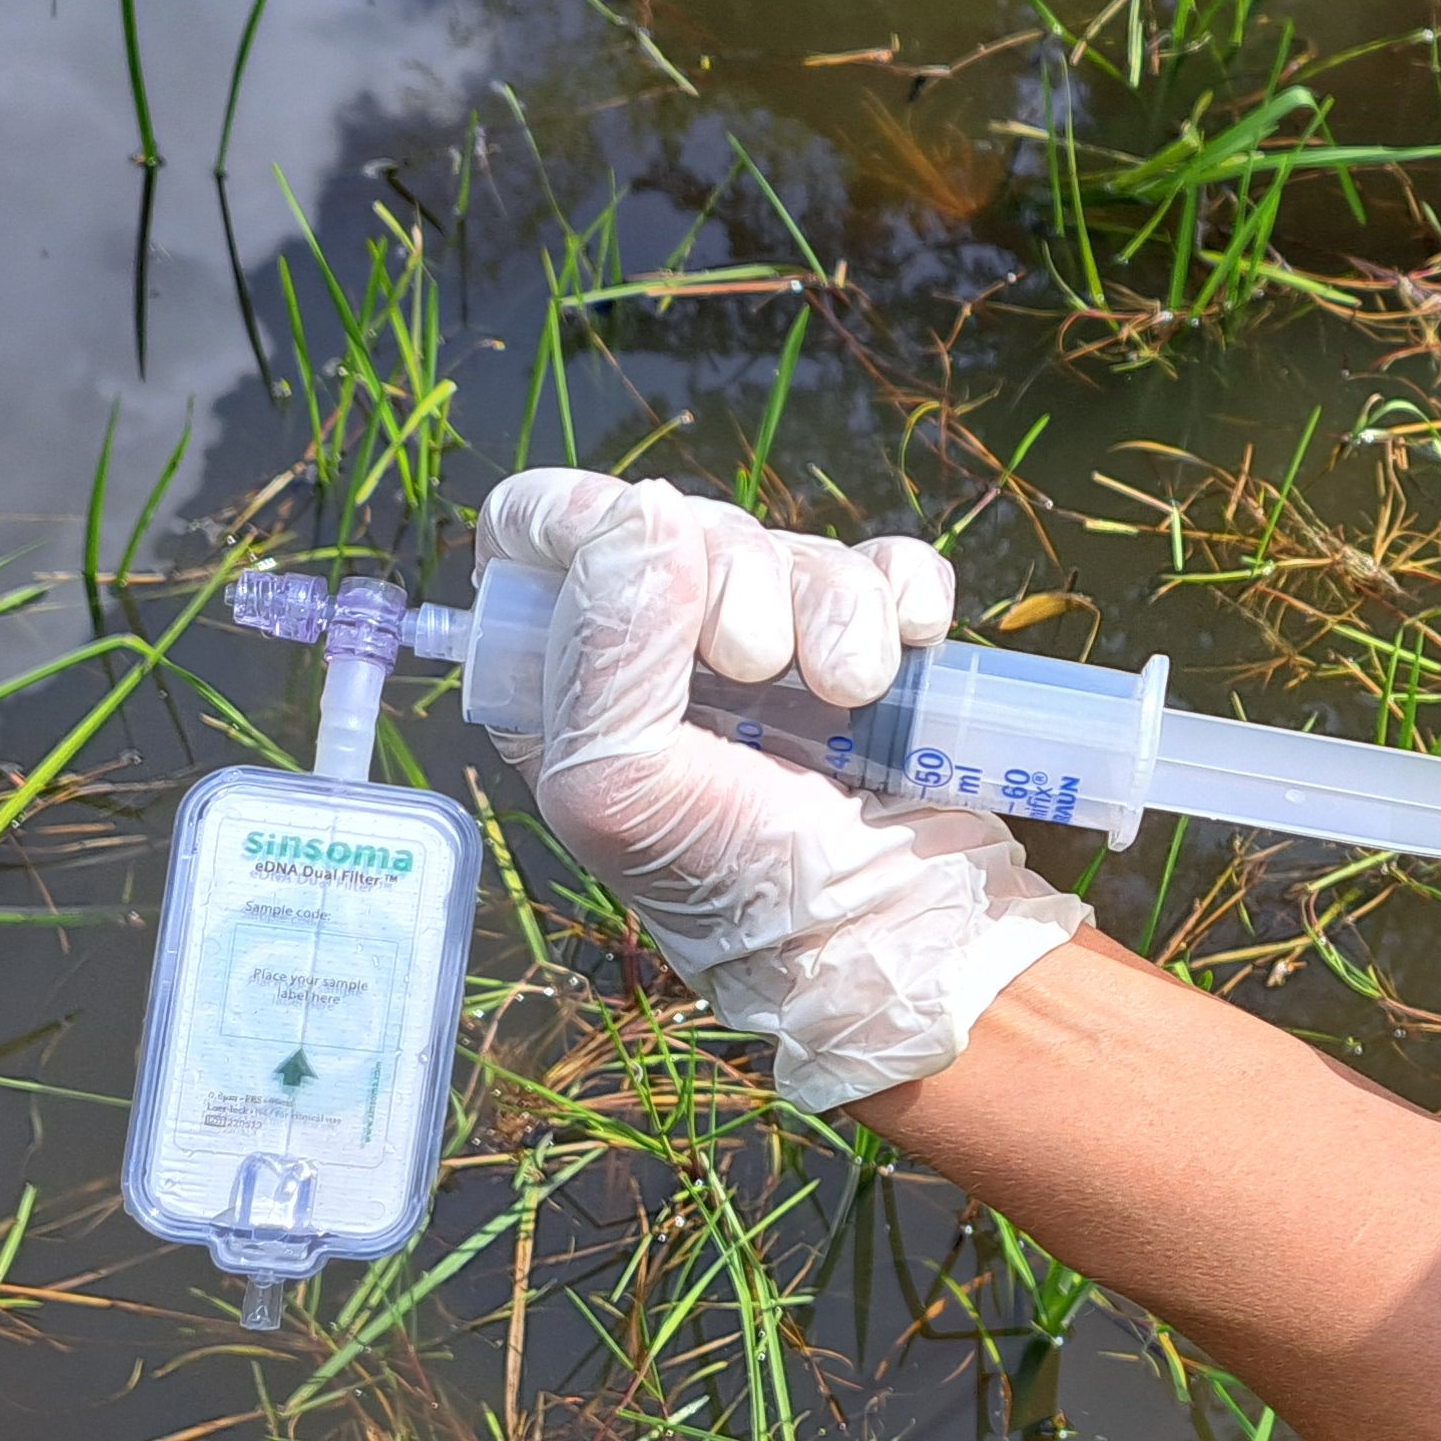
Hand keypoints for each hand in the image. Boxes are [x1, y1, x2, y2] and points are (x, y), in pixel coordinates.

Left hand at [475, 471, 1083, 1110]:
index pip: (537, 527)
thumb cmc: (733, 886)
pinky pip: (888, 563)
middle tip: (757, 670)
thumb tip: (653, 507)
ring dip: (833, 609)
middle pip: (680, 520)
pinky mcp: (874, 643)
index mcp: (570, 677)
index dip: (588, 522)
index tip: (648, 568)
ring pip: (792, 542)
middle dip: (734, 580)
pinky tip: (902, 658)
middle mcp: (663, 650)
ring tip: (848, 694)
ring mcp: (777, 644)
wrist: (894, 933)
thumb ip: (602, 645)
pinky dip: (904, 596)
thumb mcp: (616, 786)